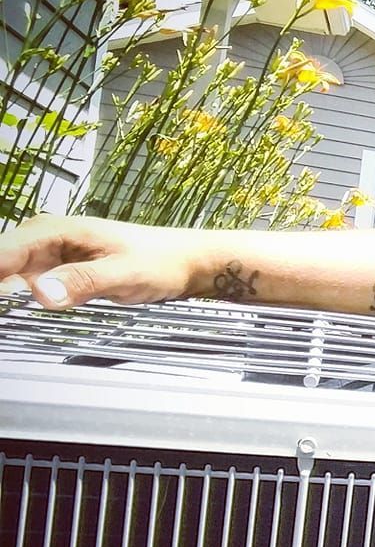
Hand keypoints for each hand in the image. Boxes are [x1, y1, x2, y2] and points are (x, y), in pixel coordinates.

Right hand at [0, 214, 198, 307]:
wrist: (183, 262)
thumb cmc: (162, 260)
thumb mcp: (125, 273)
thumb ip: (84, 281)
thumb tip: (43, 293)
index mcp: (57, 231)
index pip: (2, 252)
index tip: (0, 300)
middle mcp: (46, 239)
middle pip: (0, 263)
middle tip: (5, 315)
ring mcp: (49, 255)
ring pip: (7, 274)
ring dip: (5, 295)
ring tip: (9, 315)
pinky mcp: (56, 271)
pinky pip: (23, 284)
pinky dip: (14, 298)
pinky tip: (14, 311)